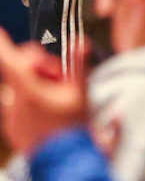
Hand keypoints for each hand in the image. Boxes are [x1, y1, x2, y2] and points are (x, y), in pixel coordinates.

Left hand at [0, 27, 87, 153]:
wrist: (64, 160)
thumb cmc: (72, 126)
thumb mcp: (80, 91)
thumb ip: (78, 64)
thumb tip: (80, 41)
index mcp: (28, 89)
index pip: (10, 60)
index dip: (2, 44)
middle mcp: (13, 101)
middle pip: (20, 71)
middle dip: (38, 67)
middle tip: (59, 74)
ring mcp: (11, 116)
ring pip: (19, 89)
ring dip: (34, 85)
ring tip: (55, 96)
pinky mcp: (12, 127)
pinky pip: (16, 106)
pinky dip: (29, 102)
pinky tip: (47, 110)